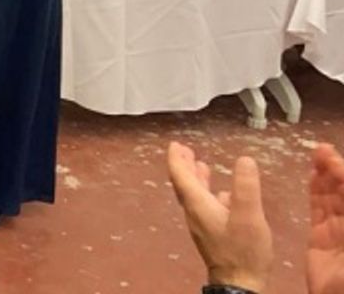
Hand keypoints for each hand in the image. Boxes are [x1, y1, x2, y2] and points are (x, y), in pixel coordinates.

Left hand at [167, 142, 272, 292]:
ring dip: (196, 178)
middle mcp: (195, 213)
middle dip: (184, 165)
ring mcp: (203, 224)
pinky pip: (206, 206)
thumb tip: (244, 159)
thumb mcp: (249, 215)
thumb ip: (246, 187)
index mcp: (198, 204)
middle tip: (184, 149)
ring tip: (201, 165)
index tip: (175, 144)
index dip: (177, 158)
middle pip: (185, 184)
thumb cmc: (242, 249)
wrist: (239, 283)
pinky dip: (209, 194)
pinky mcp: (212, 233)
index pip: (180, 176)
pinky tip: (223, 194)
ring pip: (195, 195)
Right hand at [308, 144, 343, 293]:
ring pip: (332, 196)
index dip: (343, 170)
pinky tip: (312, 177)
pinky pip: (317, 210)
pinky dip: (315, 192)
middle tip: (320, 150)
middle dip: (335, 168)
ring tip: (316, 156)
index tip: (330, 154)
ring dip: (324, 175)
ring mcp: (339, 230)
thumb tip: (340, 176)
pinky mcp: (320, 238)